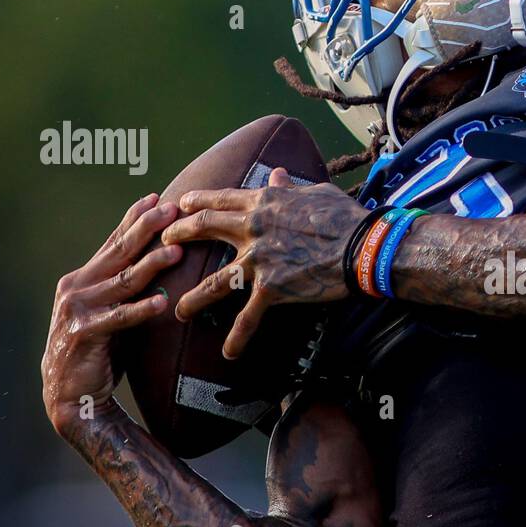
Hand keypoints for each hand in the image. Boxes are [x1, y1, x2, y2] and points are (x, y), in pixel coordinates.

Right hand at [41, 194, 182, 434]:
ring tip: (176, 250)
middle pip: (118, 253)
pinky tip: (163, 302)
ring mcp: (77, 309)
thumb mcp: (110, 310)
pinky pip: (119, 318)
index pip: (113, 242)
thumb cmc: (97, 350)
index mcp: (82, 278)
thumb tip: (157, 260)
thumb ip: (124, 287)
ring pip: (122, 281)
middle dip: (145, 228)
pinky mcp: (83, 334)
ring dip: (151, 264)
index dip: (133, 219)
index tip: (156, 197)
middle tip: (171, 209)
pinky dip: (141, 309)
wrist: (70, 395)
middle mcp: (76, 287)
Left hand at [160, 169, 366, 358]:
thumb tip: (277, 174)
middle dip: (177, 235)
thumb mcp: (315, 193)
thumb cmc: (345, 217)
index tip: (180, 205)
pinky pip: (248, 317)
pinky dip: (237, 337)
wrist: (363, 246)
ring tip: (178, 310)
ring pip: (214, 281)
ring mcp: (259, 260)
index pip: (220, 198)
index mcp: (263, 202)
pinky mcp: (271, 288)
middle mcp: (253, 228)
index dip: (196, 201)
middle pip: (204, 228)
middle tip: (162, 244)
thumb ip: (289, 187)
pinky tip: (228, 353)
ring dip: (193, 298)